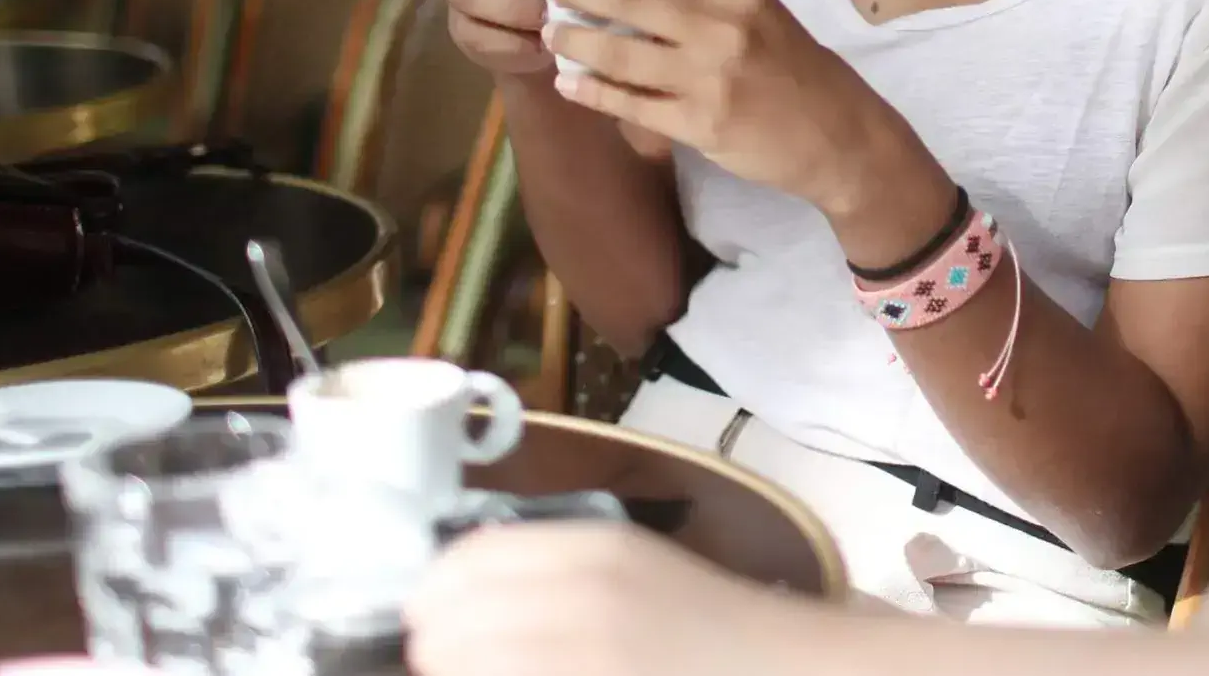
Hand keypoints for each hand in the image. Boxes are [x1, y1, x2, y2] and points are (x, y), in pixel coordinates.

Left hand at [402, 524, 805, 675]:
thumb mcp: (628, 571)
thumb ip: (548, 571)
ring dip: (457, 672)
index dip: (429, 598)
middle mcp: (582, 595)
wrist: (784, 669)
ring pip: (465, 665)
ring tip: (477, 675)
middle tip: (446, 663)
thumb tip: (445, 597)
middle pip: (448, 624)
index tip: (424, 623)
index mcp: (591, 546)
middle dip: (434, 651)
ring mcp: (587, 655)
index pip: (462, 563)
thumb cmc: (705, 627)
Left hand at [545, 0, 954, 249]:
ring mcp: (709, 77)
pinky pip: (630, 104)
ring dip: (574, 41)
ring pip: (619, 53)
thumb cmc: (796, 71)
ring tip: (551, 35)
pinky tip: (568, 84)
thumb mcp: (762, 14)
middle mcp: (722, 26)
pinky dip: (591, 92)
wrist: (840, 136)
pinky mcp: (699, 124)